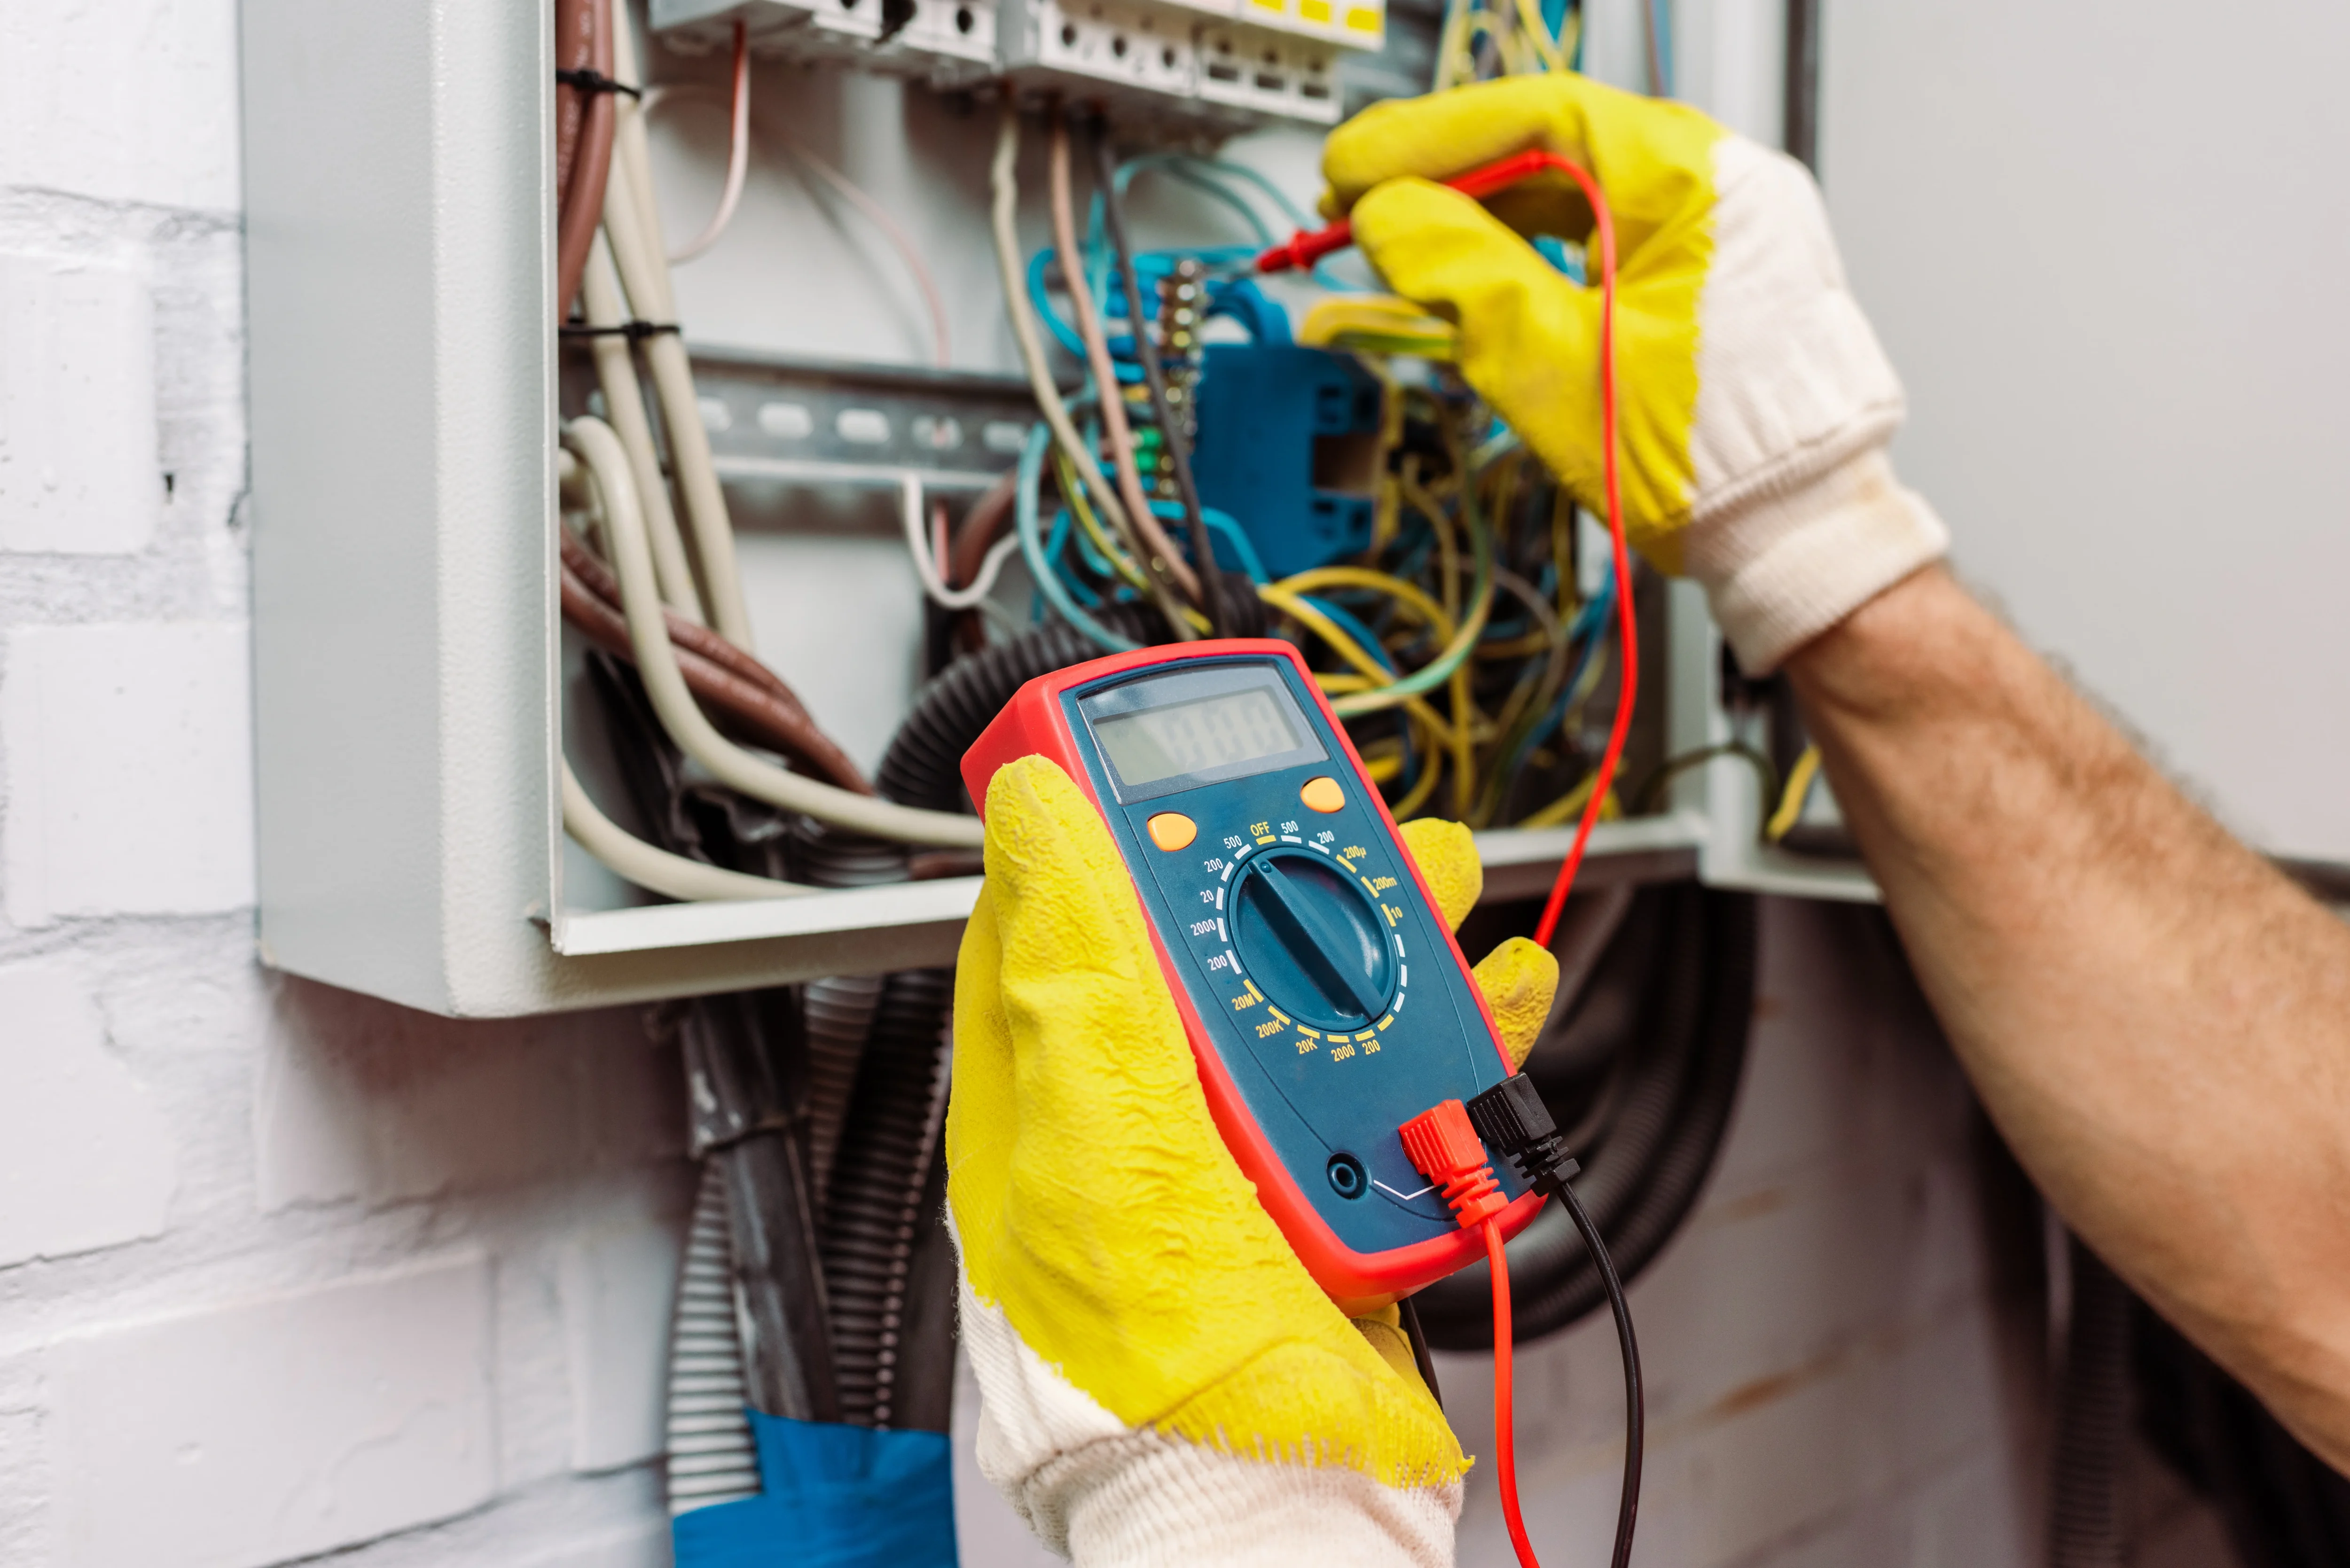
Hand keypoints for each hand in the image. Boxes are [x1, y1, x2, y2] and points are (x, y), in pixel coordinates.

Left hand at [948, 756, 1555, 1565]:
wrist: (1271, 1505)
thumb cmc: (1152, 1355)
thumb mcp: (1095, 1137)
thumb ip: (1070, 973)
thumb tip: (1027, 815)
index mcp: (1056, 1093)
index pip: (1060, 918)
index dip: (1105, 823)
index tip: (1155, 753)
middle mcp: (1143, 1114)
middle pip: (1209, 940)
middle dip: (1283, 860)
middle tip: (1344, 806)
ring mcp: (1241, 1154)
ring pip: (1315, 996)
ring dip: (1387, 927)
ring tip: (1441, 877)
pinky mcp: (1332, 1193)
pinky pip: (1395, 1082)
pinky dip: (1455, 1030)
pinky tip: (1494, 990)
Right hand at [1322, 74, 1947, 671]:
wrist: (1797, 538)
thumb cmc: (1715, 467)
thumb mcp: (1559, 370)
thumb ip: (1464, 279)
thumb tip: (1386, 217)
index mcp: (1701, 184)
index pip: (1542, 117)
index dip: (1429, 136)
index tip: (1352, 166)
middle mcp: (1719, 184)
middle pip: (1553, 144)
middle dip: (1444, 173)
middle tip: (1353, 201)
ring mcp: (1715, 226)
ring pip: (1572, 188)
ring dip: (1478, 211)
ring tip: (1397, 238)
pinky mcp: (1701, 270)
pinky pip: (1599, 230)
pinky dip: (1527, 243)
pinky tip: (1467, 263)